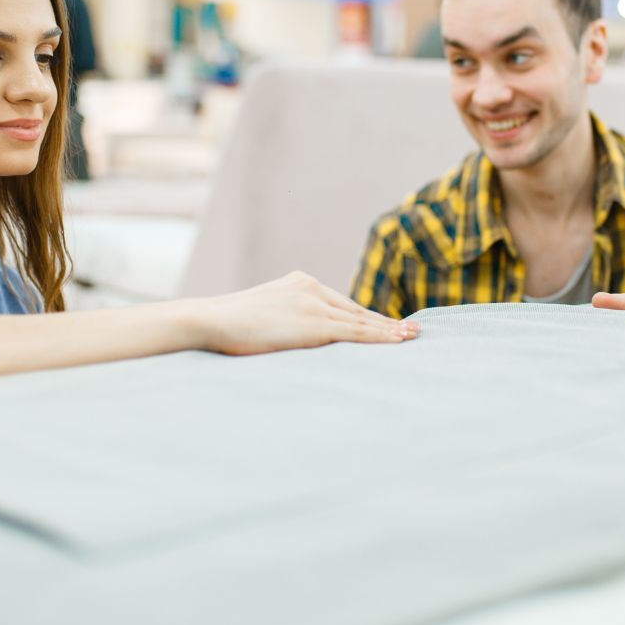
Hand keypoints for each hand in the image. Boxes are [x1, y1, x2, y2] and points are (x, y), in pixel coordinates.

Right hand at [196, 271, 419, 354]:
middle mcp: (311, 288)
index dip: (366, 317)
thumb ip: (282, 319)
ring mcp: (314, 304)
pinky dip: (381, 337)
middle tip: (412, 330)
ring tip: (413, 337)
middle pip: (357, 310)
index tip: (388, 325)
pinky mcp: (315, 324)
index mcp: (299, 282)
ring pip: (362, 321)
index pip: (341, 304)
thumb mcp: (260, 314)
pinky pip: (356, 333)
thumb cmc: (226, 325)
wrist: (210, 320)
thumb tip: (286, 337)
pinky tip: (399, 341)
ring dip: (391, 330)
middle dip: (385, 322)